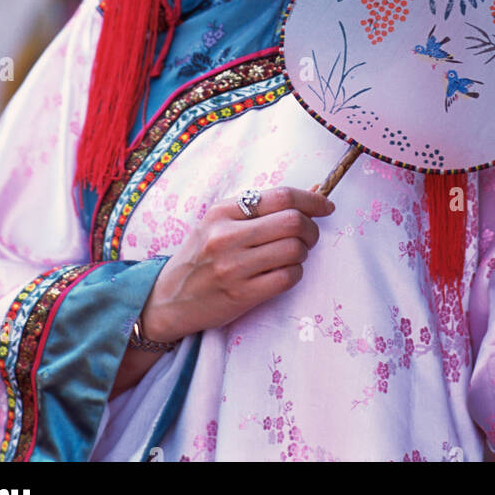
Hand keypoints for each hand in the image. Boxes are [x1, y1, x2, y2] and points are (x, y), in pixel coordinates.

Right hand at [140, 185, 334, 343]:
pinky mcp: (241, 295)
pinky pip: (287, 278)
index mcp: (222, 211)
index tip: (326, 206)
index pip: (280, 196)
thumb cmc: (200, 255)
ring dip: (302, 252)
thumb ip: (257, 209)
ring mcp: (233, 267)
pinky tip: (284, 273)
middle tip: (308, 235)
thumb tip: (312, 195)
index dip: (311, 200)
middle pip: (292, 222)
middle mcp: (226, 236)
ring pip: (293, 250)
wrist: (168, 299)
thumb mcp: (219, 222)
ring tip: (292, 255)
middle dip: (311, 228)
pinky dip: (294, 273)